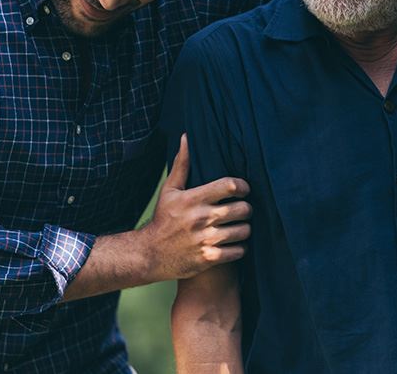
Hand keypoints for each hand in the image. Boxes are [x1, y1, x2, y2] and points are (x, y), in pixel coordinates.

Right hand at [138, 134, 251, 280]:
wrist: (149, 254)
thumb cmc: (163, 219)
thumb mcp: (169, 191)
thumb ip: (182, 164)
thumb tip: (186, 137)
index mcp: (193, 199)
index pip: (230, 186)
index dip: (242, 186)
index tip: (242, 190)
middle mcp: (201, 218)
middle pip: (243, 209)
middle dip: (247, 208)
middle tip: (243, 210)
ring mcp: (205, 240)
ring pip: (244, 231)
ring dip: (245, 229)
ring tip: (239, 227)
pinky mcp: (208, 258)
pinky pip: (238, 251)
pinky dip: (240, 248)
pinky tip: (233, 244)